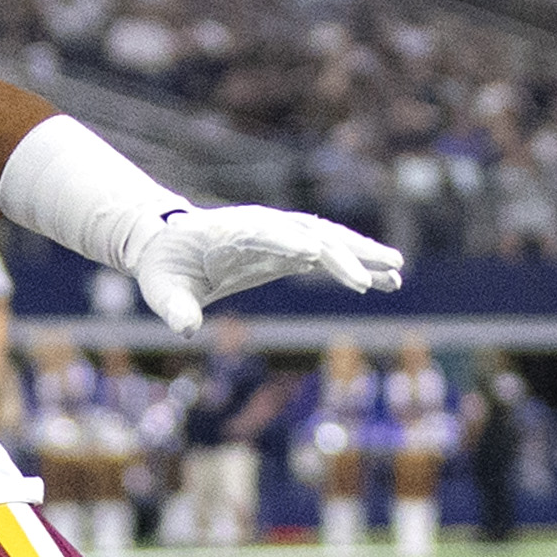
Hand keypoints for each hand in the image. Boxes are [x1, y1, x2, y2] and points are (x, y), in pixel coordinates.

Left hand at [126, 206, 404, 337]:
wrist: (170, 247)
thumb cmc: (165, 268)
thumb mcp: (160, 290)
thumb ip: (174, 307)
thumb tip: (185, 329)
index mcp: (232, 231)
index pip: (266, 233)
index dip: (288, 242)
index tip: (314, 254)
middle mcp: (264, 227)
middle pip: (310, 233)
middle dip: (341, 252)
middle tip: (372, 275)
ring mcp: (281, 236)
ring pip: (329, 239)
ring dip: (363, 254)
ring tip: (397, 271)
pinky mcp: (291, 249)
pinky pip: (330, 254)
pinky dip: (358, 264)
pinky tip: (388, 279)